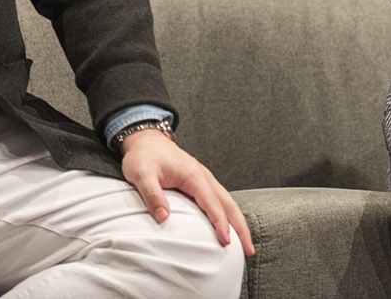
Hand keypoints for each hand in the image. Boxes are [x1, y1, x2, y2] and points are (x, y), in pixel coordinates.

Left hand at [120, 129, 255, 255]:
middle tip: (249, 250)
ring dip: (239, 222)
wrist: (146, 140)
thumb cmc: (143, 157)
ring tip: (246, 243)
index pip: (212, 203)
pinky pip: (220, 200)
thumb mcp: (141, 175)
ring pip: (228, 202)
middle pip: (229, 204)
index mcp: (193, 176)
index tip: (226, 242)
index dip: (220, 223)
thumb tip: (163, 218)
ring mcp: (204, 179)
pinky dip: (230, 214)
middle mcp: (203, 177)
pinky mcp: (200, 182)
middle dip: (241, 227)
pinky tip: (230, 226)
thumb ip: (152, 195)